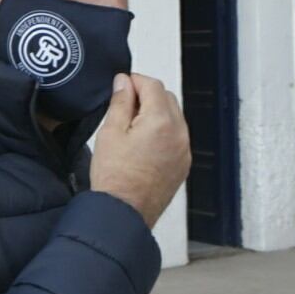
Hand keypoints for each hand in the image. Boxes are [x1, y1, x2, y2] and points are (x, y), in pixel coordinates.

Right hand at [90, 73, 191, 228]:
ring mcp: (184, 151)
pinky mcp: (183, 164)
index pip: (153, 85)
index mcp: (162, 122)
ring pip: (174, 117)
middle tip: (123, 104)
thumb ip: (120, 102)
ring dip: (156, 113)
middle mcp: (179, 134)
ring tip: (131, 127)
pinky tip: (142, 143)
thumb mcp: (110, 132)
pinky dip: (163, 131)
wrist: (124, 213)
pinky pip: (176, 137)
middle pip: (167, 98)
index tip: (121, 84)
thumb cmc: (115, 178)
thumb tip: (124, 82)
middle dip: (147, 95)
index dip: (134, 80)